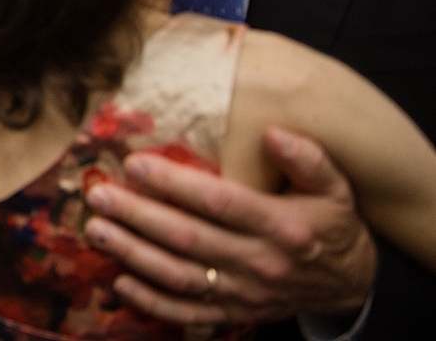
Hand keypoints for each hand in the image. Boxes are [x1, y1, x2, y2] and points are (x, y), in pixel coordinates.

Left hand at [83, 127, 375, 325]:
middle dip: (138, 216)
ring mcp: (244, 293)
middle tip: (99, 196)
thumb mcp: (334, 187)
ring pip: (180, 277)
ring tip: (96, 231)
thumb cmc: (331, 224)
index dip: (175, 185)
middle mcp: (260, 264)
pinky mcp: (234, 313)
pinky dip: (151, 302)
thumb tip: (273, 132)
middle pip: (189, 239)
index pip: (220, 203)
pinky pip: (187, 314)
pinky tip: (119, 282)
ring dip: (134, 255)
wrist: (348, 283)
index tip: (134, 164)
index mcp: (281, 227)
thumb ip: (307, 159)